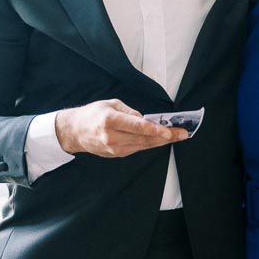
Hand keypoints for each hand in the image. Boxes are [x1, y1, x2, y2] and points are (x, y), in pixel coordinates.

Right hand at [54, 100, 187, 157]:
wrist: (75, 132)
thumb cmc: (92, 114)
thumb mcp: (110, 104)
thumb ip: (130, 111)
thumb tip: (145, 120)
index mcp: (110, 120)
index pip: (138, 127)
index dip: (156, 130)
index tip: (170, 132)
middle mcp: (113, 137)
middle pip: (145, 138)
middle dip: (166, 137)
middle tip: (183, 134)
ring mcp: (114, 148)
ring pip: (143, 145)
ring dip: (161, 141)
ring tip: (177, 136)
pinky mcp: (116, 154)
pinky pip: (137, 148)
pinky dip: (149, 143)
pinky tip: (160, 140)